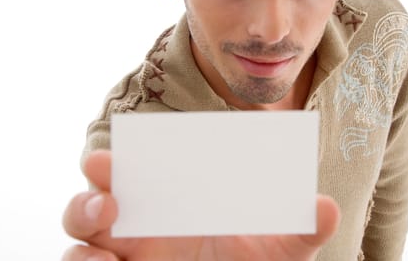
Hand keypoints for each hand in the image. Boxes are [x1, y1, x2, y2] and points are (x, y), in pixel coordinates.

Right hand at [62, 150, 339, 260]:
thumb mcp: (277, 252)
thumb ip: (299, 231)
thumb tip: (328, 208)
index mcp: (170, 203)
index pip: (135, 174)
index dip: (116, 163)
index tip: (110, 157)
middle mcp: (138, 226)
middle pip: (94, 202)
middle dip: (91, 192)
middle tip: (105, 186)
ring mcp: (121, 256)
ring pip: (79, 236)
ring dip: (81, 224)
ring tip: (104, 231)